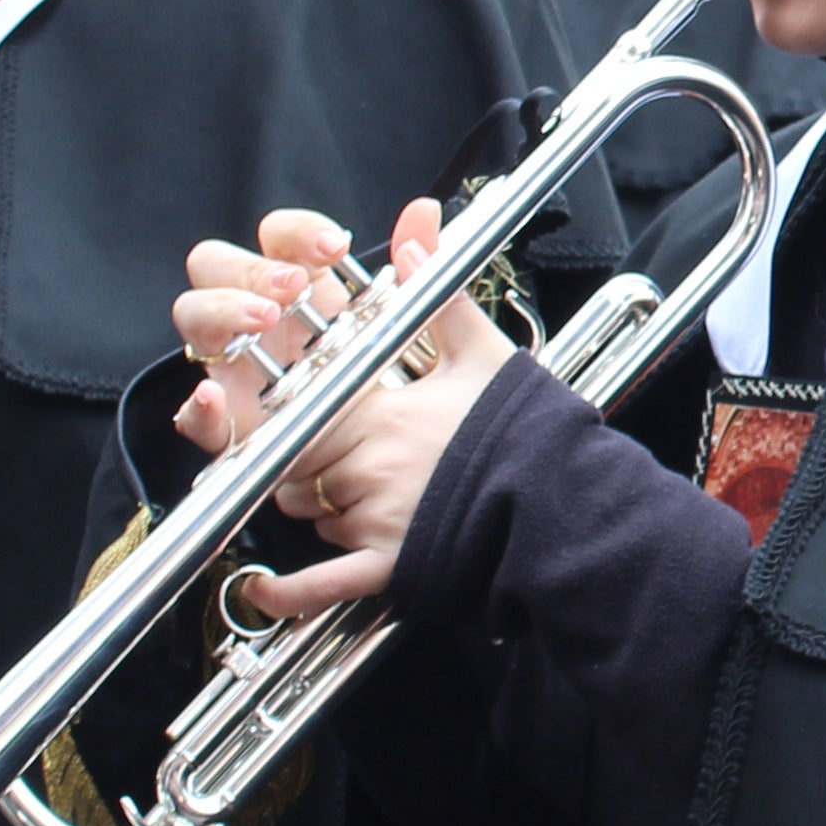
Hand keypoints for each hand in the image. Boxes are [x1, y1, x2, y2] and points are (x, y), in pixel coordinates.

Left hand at [170, 197, 511, 622]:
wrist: (564, 508)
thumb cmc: (528, 434)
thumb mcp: (487, 354)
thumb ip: (438, 293)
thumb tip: (414, 232)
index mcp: (380, 411)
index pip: (304, 408)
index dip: (293, 409)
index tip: (287, 407)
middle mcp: (366, 466)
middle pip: (297, 464)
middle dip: (307, 461)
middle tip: (335, 457)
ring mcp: (374, 520)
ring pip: (310, 514)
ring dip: (320, 508)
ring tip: (364, 498)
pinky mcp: (388, 567)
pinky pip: (320, 583)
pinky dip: (287, 593)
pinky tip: (261, 588)